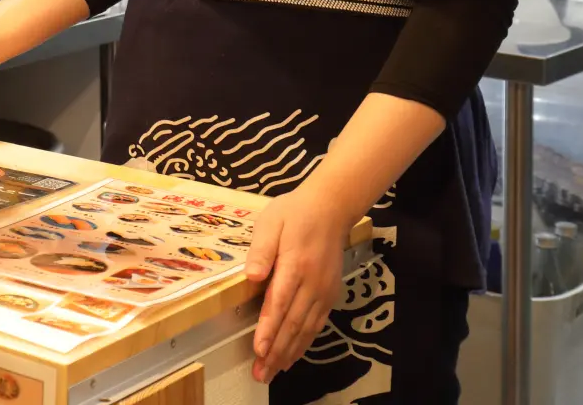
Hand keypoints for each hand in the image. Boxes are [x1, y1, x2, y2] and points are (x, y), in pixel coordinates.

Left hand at [245, 186, 352, 383]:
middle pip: (293, 323)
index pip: (280, 302)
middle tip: (261, 374)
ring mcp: (324, 290)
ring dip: (289, 352)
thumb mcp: (271, 221)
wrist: (331, 208)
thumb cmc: (293, 213)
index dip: (269, 328)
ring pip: (306, 329)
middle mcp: (312, 283)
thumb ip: (261, 249)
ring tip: (272, 373)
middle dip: (276, 351)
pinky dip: (304, 343)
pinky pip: (317, 324)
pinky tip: (292, 356)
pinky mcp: (330, 294)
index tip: (259, 349)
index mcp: (295, 264)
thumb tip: (252, 275)